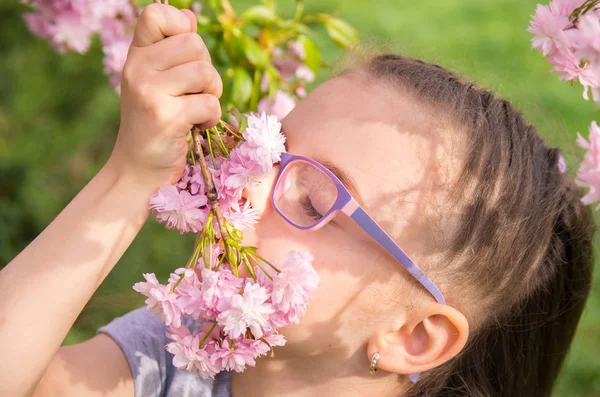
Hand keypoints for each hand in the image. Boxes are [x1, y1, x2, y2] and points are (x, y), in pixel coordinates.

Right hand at [109, 3, 222, 187]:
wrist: (137, 169)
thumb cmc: (153, 123)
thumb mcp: (156, 81)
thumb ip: (172, 49)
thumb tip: (189, 16)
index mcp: (136, 56)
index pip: (157, 14)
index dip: (181, 27)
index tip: (185, 56)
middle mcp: (137, 69)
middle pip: (194, 44)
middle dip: (206, 69)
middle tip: (196, 92)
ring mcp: (149, 92)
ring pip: (205, 73)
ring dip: (212, 94)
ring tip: (197, 110)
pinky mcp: (166, 117)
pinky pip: (209, 103)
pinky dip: (211, 117)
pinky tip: (197, 127)